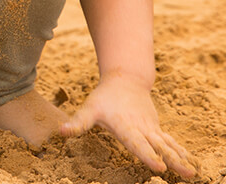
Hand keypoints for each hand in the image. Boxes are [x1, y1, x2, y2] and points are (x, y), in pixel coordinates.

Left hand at [60, 71, 197, 177]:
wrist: (125, 78)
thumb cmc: (104, 96)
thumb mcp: (90, 108)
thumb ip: (78, 122)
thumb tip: (61, 132)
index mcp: (125, 125)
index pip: (137, 143)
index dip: (147, 155)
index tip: (158, 166)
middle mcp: (141, 128)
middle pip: (157, 146)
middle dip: (170, 160)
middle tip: (183, 172)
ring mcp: (151, 128)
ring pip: (167, 144)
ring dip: (179, 158)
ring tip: (191, 173)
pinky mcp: (156, 129)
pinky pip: (170, 141)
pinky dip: (180, 152)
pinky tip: (189, 164)